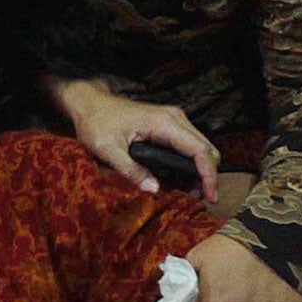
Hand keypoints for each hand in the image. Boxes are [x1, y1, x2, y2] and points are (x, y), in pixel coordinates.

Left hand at [47, 77, 220, 201]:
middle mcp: (175, 118)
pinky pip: (189, 145)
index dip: (209, 176)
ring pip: (201, 147)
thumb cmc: (96, 122)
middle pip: (207, 148)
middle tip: (202, 199)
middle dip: (209, 176)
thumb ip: (131, 170)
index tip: (211, 197)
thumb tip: (154, 190)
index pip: (199, 150)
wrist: (90, 103)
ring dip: (202, 170)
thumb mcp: (108, 149)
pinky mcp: (169, 125)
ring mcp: (174, 120)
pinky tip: (183, 180)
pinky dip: (192, 164)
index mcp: (164, 123)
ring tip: (193, 193)